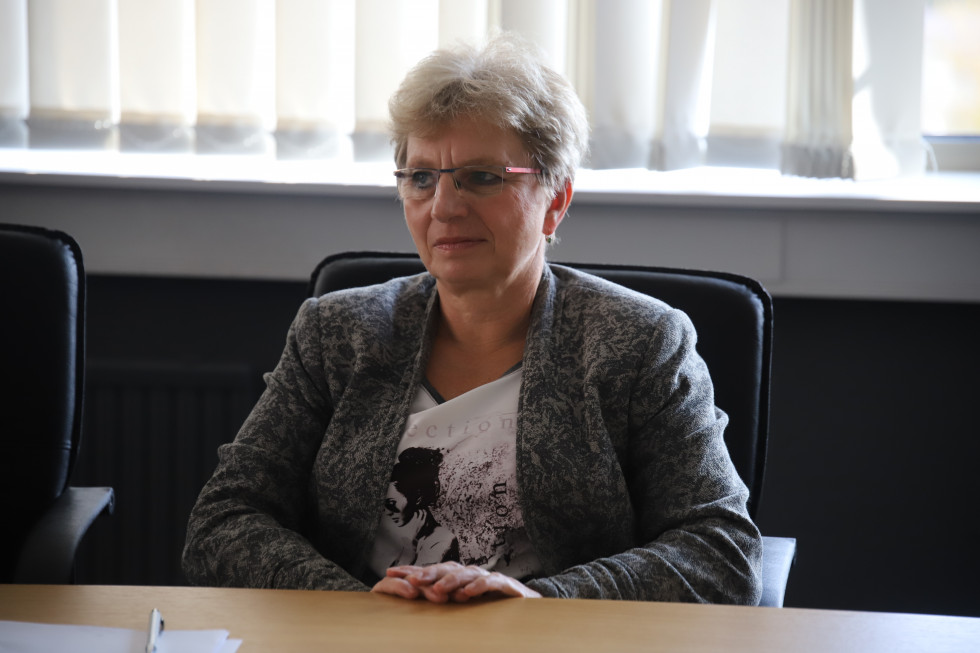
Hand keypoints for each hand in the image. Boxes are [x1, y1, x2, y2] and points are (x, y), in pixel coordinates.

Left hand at [371, 561, 540, 602]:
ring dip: (450, 581)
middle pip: (445, 569)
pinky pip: (490, 582)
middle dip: (427, 574)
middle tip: (412, 581)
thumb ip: (442, 601)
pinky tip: (468, 592)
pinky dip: (478, 586)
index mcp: (456, 578)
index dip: (410, 570)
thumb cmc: (491, 607)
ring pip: (465, 574)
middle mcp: (469, 574)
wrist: (526, 606)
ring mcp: (486, 578)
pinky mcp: (504, 585)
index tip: (389, 573)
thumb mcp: (461, 606)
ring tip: (437, 590)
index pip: (430, 571)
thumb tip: (414, 605)